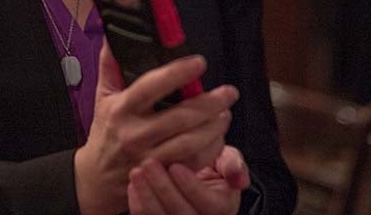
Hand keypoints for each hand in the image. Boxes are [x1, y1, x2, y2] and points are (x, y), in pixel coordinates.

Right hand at [74, 44, 237, 214]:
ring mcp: (149, 157)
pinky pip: (193, 162)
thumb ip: (110, 65)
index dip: (177, 73)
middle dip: (210, 103)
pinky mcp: (162, 175)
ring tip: (226, 113)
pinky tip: (218, 136)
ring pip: (190, 142)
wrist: (96, 180)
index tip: (199, 62)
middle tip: (229, 92)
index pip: (151, 86)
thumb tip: (114, 36)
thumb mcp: (102, 97)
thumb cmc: (105, 132)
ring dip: (214, 127)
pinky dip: (211, 149)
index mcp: (122, 108)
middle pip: (180, 117)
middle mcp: (135, 133)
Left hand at [127, 146, 249, 214]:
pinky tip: (133, 186)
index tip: (176, 166)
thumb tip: (238, 178)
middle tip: (148, 163)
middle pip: (182, 213)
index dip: (191, 186)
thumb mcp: (226, 160)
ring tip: (136, 172)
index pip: (208, 203)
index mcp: (222, 208)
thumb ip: (232, 163)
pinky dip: (138, 206)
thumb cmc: (210, 166)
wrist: (194, 177)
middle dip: (163, 188)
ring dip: (147, 197)